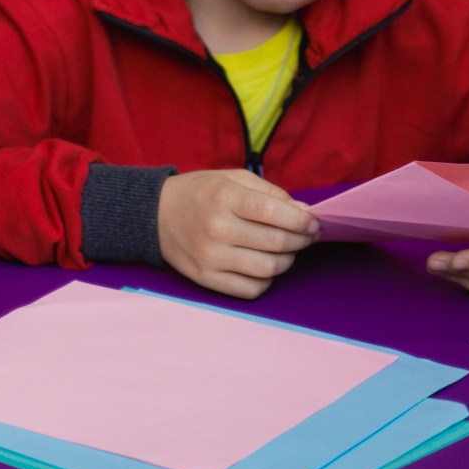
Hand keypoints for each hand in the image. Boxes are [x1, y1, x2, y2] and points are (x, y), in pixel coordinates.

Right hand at [157, 169, 319, 298]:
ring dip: (287, 260)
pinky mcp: (206, 278)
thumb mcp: (232, 179)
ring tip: (285, 250)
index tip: (313, 222)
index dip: (302, 220)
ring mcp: (210, 257)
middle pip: (276, 243)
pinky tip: (263, 266)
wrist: (155, 215)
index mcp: (224, 198)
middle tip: (305, 236)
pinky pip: (251, 289)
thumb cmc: (199, 194)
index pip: (275, 213)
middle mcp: (217, 229)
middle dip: (301, 240)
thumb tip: (303, 213)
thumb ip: (269, 193)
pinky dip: (266, 279)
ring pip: (268, 269)